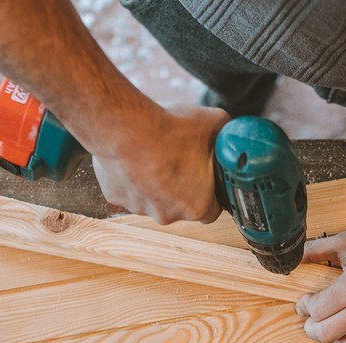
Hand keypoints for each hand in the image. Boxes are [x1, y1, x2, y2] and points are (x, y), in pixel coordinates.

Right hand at [92, 105, 229, 224]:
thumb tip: (228, 134)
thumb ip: (224, 136)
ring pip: (153, 198)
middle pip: (181, 205)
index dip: (210, 194)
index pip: (211, 210)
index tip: (207, 179)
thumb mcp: (213, 124)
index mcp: (198, 207)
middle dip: (181, 187)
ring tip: (154, 155)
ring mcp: (141, 209)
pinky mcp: (117, 198)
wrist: (127, 128)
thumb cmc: (170, 131)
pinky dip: (132, 177)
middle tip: (178, 160)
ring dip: (155, 182)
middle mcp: (169, 215)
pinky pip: (129, 189)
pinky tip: (134, 156)